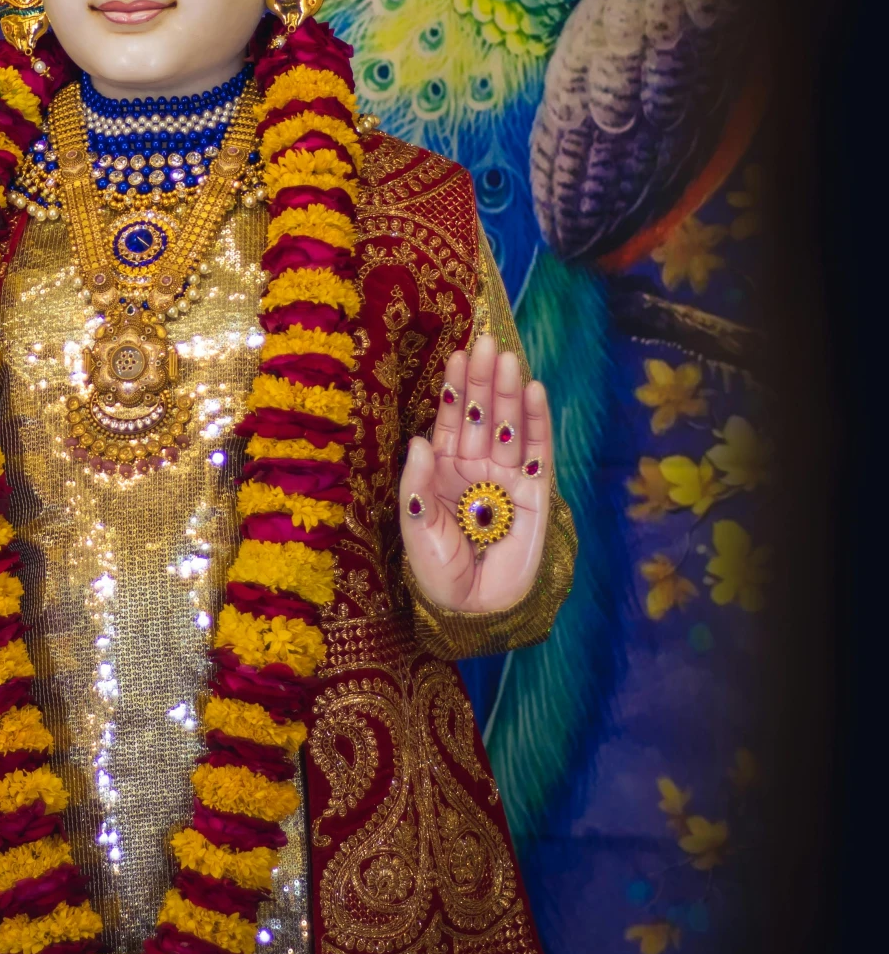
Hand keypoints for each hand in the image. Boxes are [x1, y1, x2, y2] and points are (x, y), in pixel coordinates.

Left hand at [397, 334, 552, 616]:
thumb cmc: (438, 572)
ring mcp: (506, 478)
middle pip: (480, 415)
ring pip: (509, 426)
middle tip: (485, 342)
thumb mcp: (416, 527)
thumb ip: (417, 484)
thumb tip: (421, 439)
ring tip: (508, 359)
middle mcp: (475, 467)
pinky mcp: (536, 493)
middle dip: (482, 380)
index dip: (453, 389)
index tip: (456, 355)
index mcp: (443, 470)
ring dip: (508, 393)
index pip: (449, 420)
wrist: (475, 611)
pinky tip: (534, 391)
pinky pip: (538, 451)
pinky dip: (537, 421)